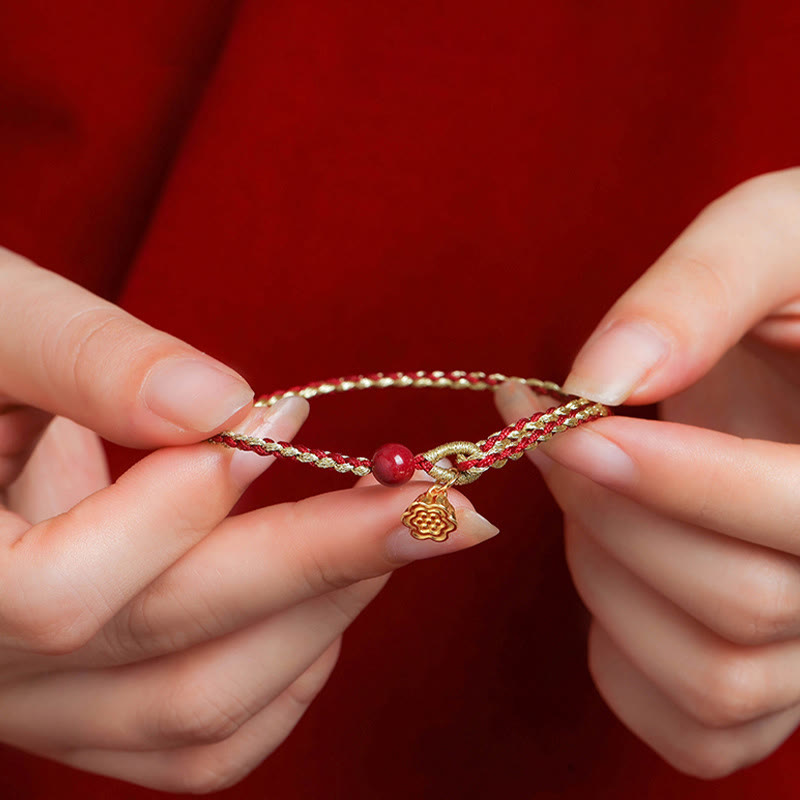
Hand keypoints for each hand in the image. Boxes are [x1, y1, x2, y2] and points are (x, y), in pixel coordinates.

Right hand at [0, 247, 498, 792]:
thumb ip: (84, 360)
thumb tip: (222, 405)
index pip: (57, 592)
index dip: (182, 505)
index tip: (282, 413)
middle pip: (167, 652)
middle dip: (320, 562)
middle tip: (439, 502)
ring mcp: (42, 706)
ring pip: (198, 713)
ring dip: (320, 617)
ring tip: (398, 530)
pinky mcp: (93, 709)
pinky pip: (201, 741)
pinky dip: (289, 678)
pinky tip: (334, 602)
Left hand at [495, 168, 799, 778]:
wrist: (799, 358)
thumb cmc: (797, 289)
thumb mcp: (773, 238)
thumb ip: (700, 289)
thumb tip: (601, 383)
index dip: (677, 479)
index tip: (572, 422)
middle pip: (739, 603)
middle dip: (607, 510)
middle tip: (549, 430)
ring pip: (709, 674)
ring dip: (603, 570)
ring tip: (588, 484)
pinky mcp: (775, 695)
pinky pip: (692, 732)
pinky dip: (617, 660)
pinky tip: (608, 564)